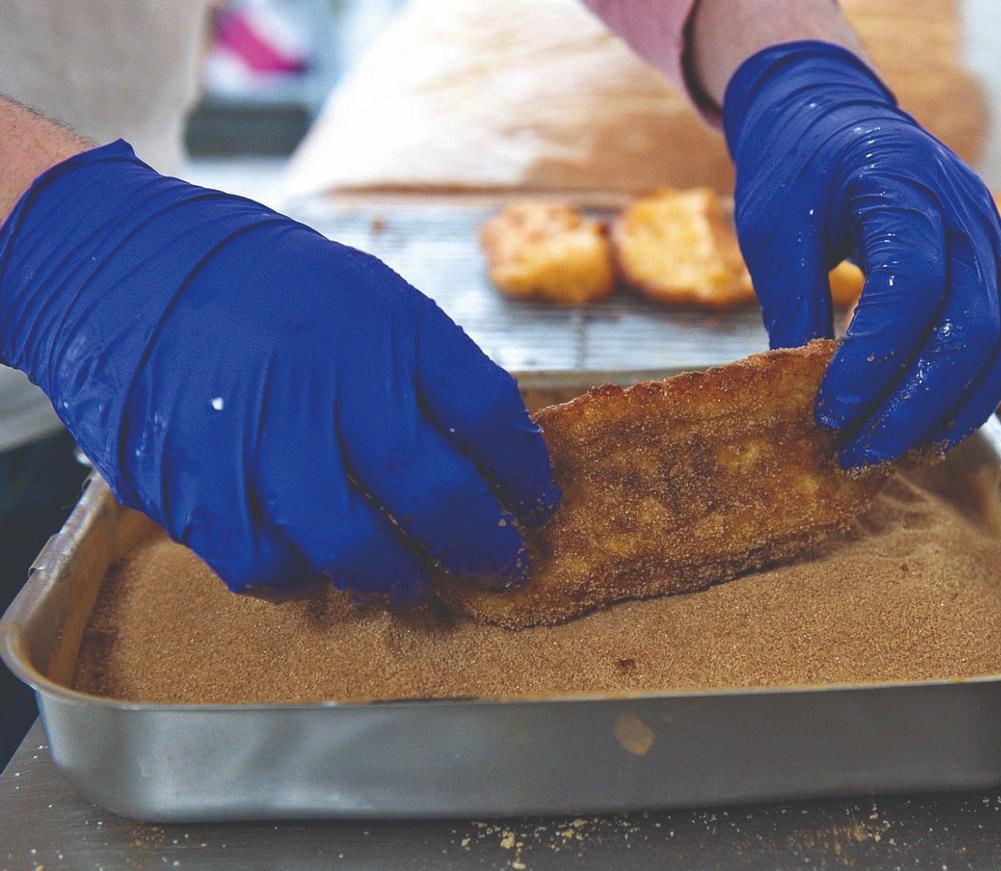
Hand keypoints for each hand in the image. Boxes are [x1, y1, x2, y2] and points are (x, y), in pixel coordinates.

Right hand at [0, 141, 557, 603]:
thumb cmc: (261, 285)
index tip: (539, 501)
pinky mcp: (195, 484)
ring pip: (351, 544)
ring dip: (396, 578)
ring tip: (415, 585)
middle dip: (480, 542)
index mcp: (383, 325)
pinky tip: (314, 567)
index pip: (486, 410)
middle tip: (503, 567)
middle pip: (432, 489)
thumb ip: (422, 366)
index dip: (525, 468)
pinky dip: (299, 578)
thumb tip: (486, 447)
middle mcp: (329, 382)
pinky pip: (265, 563)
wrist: (124, 267)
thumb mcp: (363, 294)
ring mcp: (260, 438)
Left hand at [722, 41, 1000, 466]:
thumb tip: (798, 401)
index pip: (910, 286)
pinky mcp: (994, 262)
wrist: (832, 115)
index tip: (829, 412)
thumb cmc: (798, 168)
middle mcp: (964, 210)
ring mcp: (990, 235)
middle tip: (859, 453)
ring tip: (901, 453)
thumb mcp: (775, 230)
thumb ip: (793, 307)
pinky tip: (934, 425)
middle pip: (969, 324)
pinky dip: (979, 388)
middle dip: (914, 404)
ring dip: (956, 407)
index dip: (873, 360)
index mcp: (902, 186)